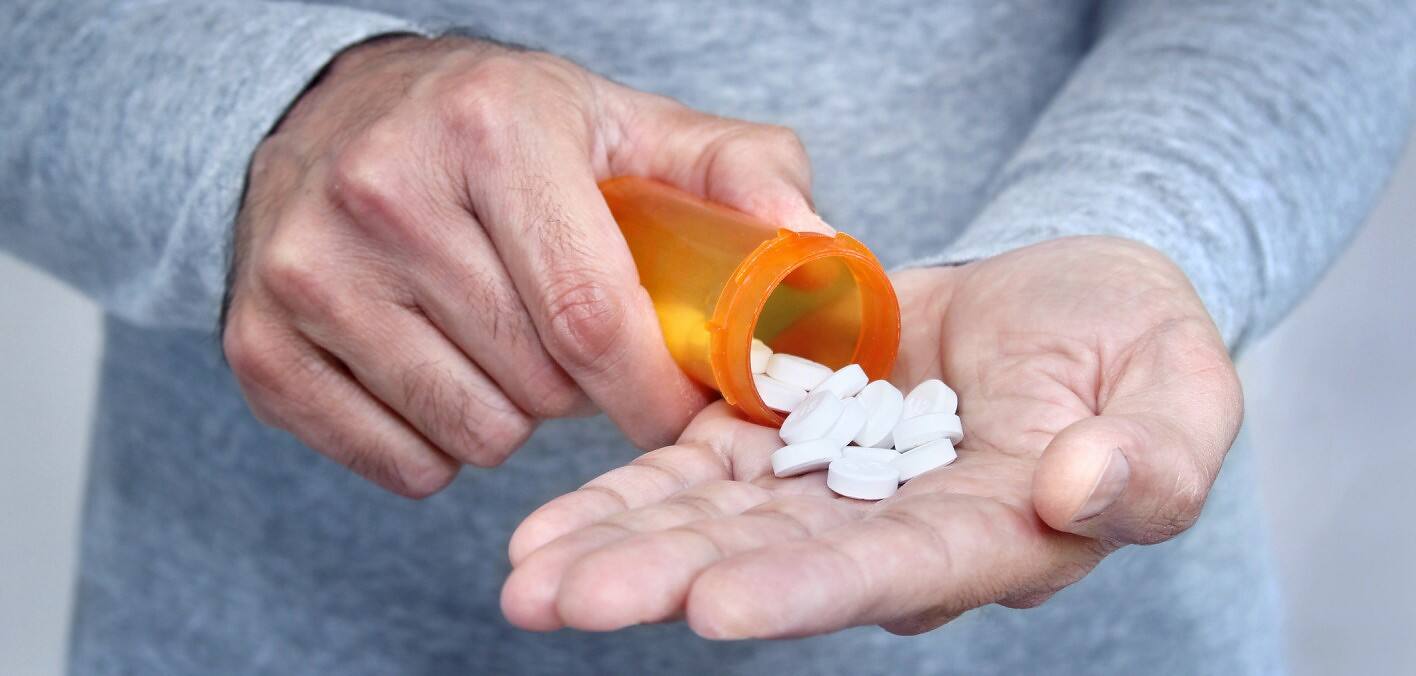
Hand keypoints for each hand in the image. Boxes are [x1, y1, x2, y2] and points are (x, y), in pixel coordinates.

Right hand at [222, 36, 825, 496]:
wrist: (334, 117)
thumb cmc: (500, 129)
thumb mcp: (622, 121)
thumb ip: (735, 172)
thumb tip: (813, 246)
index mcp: (490, 130)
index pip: (590, 312)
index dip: (653, 389)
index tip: (684, 411)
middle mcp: (382, 194)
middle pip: (536, 382)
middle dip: (585, 391)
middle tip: (576, 342)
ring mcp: (308, 273)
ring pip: (471, 433)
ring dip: (515, 416)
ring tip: (506, 345)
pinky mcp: (261, 345)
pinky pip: (399, 462)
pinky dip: (441, 443)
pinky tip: (441, 371)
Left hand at [500, 236, 1242, 636]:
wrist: (1063, 303)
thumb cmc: (1132, 342)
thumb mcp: (1179, 383)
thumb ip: (1154, 455)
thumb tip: (1080, 487)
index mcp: (990, 536)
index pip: (891, 572)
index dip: (805, 590)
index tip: (714, 605)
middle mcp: (894, 533)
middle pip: (769, 565)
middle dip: (665, 581)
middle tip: (558, 601)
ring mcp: (831, 489)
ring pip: (714, 525)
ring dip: (620, 545)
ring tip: (525, 574)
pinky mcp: (788, 435)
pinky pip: (700, 468)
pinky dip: (630, 489)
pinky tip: (552, 521)